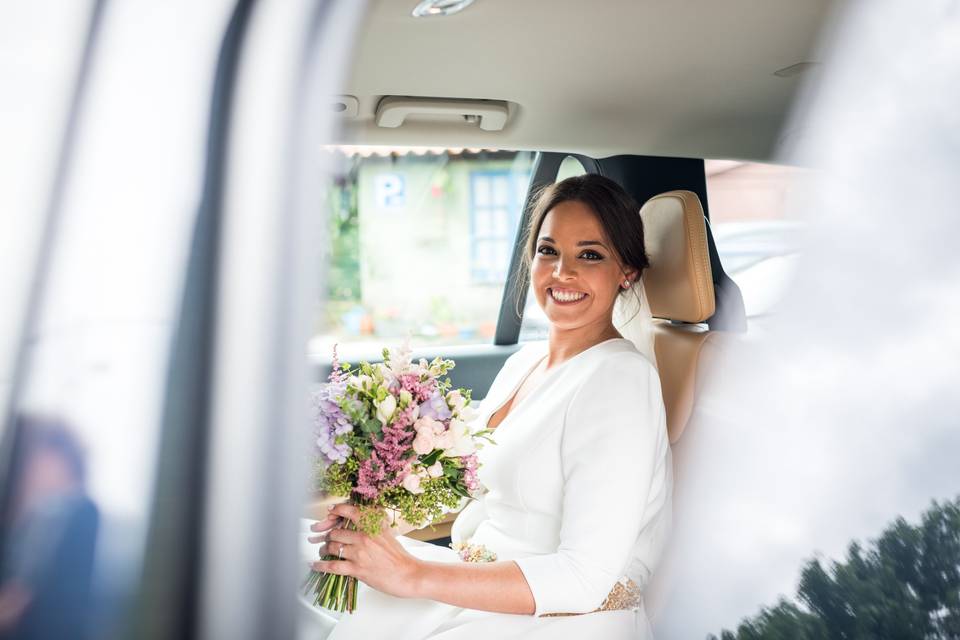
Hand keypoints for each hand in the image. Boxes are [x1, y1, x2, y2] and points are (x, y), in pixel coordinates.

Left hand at [308, 503, 422, 598]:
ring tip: (322, 551)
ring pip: (331, 547)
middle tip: (322, 537)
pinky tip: (314, 565)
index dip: (336, 510)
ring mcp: (359, 552)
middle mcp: (365, 536)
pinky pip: (332, 566)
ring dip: (323, 549)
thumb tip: (360, 520)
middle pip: (336, 531)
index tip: (330, 511)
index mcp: (373, 525)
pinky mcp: (356, 568)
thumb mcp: (388, 533)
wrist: (407, 574)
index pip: (350, 511)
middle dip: (326, 535)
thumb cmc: (399, 556)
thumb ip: (374, 525)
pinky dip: (320, 565)